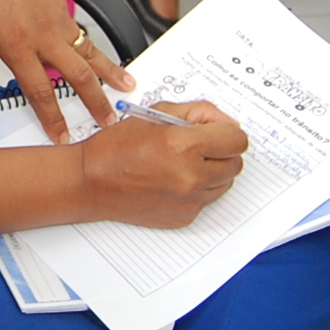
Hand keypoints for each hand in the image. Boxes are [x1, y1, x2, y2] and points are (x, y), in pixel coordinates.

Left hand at [0, 0, 135, 139]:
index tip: (62, 136)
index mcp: (17, 45)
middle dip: (95, 103)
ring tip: (127, 89)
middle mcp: (43, 35)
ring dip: (110, 74)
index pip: (39, 92)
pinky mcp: (63, 6)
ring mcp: (57, 20)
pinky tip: (103, 58)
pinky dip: (98, 50)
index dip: (53, 118)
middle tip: (109, 122)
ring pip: (91, 54)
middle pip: (78, 77)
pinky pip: (85, 35)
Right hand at [76, 100, 245, 227]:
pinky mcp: (184, 217)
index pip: (237, 139)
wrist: (92, 182)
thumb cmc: (117, 147)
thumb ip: (198, 112)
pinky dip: (198, 190)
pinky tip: (175, 180)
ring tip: (186, 163)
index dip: (227, 131)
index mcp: (185, 147)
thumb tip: (226, 122)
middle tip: (199, 146)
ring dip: (213, 171)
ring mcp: (189, 201)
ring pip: (225, 184)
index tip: (217, 132)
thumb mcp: (157, 114)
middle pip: (235, 163)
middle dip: (222, 151)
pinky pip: (207, 201)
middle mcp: (191, 177)